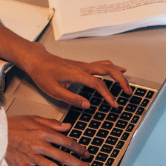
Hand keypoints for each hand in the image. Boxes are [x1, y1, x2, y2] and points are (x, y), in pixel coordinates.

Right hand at [6, 114, 93, 165]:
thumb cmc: (12, 125)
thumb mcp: (33, 118)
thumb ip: (51, 123)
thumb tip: (67, 126)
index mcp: (43, 132)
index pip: (66, 141)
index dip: (79, 149)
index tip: (86, 154)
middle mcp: (39, 145)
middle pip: (63, 156)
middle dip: (79, 164)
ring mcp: (30, 156)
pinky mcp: (22, 165)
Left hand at [13, 52, 128, 109]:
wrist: (38, 60)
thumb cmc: (43, 73)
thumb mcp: (54, 90)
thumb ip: (71, 98)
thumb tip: (87, 104)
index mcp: (77, 74)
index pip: (98, 84)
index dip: (108, 95)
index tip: (114, 104)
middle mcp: (83, 67)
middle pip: (108, 71)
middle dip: (121, 81)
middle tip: (128, 92)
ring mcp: (84, 65)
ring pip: (107, 65)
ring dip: (119, 74)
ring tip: (126, 84)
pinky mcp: (83, 65)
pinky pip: (102, 64)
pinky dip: (113, 68)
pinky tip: (120, 70)